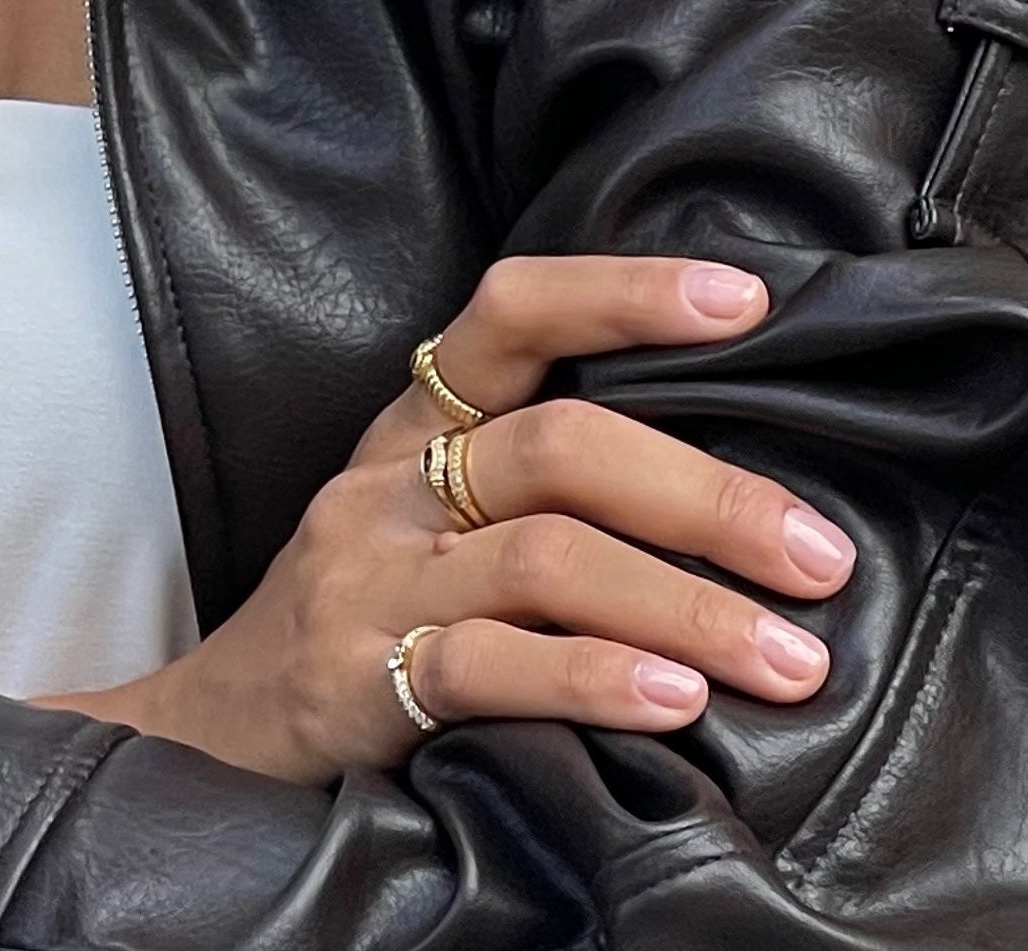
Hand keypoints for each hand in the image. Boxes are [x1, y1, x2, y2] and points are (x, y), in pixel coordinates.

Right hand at [45, 257, 854, 782]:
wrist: (207, 734)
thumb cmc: (365, 615)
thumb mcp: (429, 519)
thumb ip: (543, 489)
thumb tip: (740, 490)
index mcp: (417, 424)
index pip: (512, 313)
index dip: (625, 293)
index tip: (746, 302)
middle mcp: (391, 482)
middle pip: (560, 445)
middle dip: (706, 497)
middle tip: (819, 556)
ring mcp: (370, 578)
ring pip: (544, 558)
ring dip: (685, 606)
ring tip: (789, 659)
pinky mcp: (357, 680)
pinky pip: (488, 667)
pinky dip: (592, 678)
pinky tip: (673, 706)